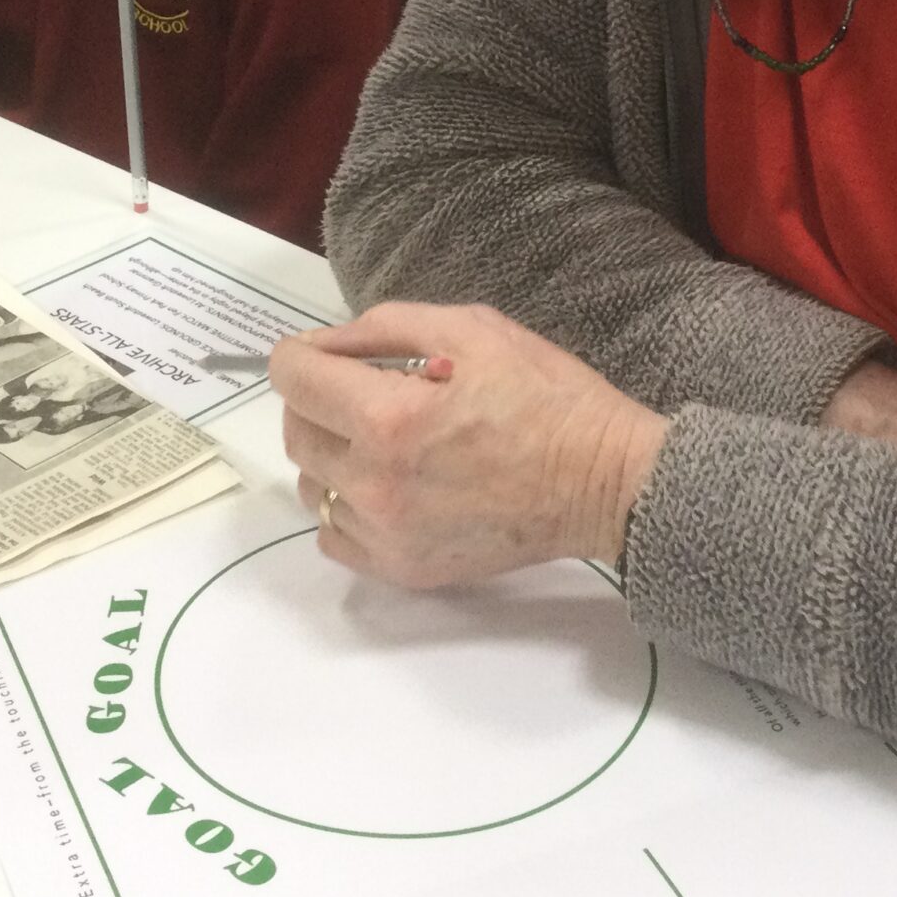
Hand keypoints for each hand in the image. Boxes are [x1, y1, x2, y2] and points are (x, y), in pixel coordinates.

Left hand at [272, 303, 668, 589]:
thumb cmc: (547, 397)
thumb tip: (326, 344)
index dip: (300, 354)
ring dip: (332, 456)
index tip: (322, 354)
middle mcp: (374, 483)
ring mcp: (386, 535)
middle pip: (296, 433)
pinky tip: (388, 488)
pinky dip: (347, 509)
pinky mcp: (402, 569)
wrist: (603, 483)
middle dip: (317, 401)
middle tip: (362, 390)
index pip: (293, 379)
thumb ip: (387, 326)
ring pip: (313, 488)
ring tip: (383, 443)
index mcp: (388, 418)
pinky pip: (334, 538)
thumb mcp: (473, 329)